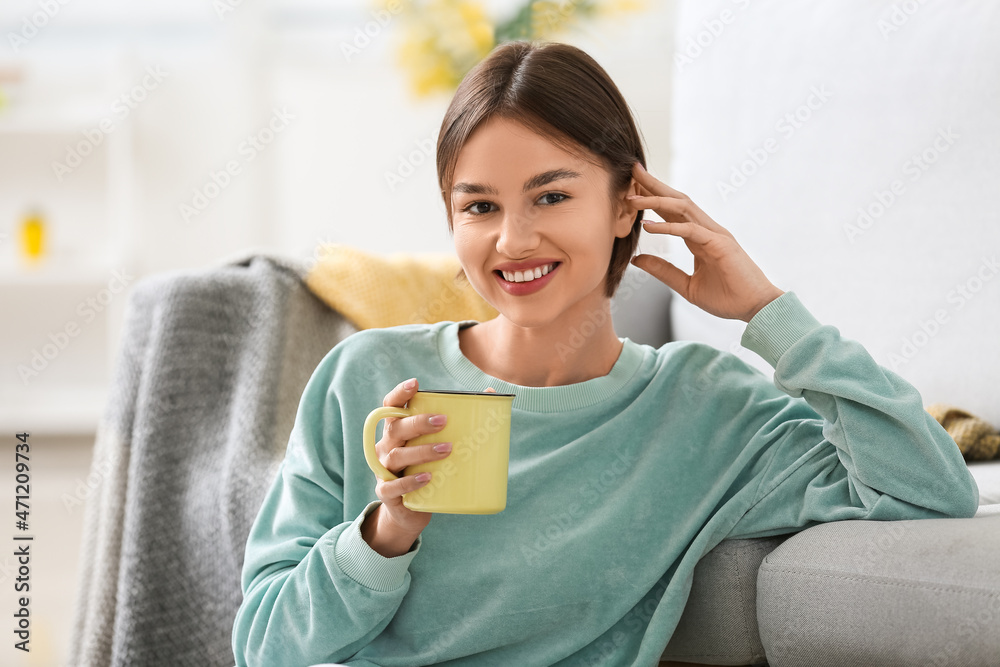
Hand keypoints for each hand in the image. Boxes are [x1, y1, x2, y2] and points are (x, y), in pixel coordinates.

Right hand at [363, 378, 451, 555]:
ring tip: (446, 449)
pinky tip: (427, 478)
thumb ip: (459, 423)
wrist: (410, 511)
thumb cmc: (427, 469)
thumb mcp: (437, 446)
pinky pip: (393, 486)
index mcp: (396, 431)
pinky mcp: (386, 493)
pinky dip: (409, 482)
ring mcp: (384, 470)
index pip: (390, 406)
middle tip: (444, 421)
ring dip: (422, 451)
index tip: (416, 384)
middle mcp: (386, 447)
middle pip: (396, 429)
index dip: (400, 393)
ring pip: (397, 456)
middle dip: (418, 423)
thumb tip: (492, 393)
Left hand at [625, 162, 784, 322]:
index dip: (653, 198)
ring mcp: (715, 235)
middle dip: (654, 185)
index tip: (631, 188)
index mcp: (699, 238)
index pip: (672, 212)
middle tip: (633, 170)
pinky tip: (648, 226)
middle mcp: (706, 231)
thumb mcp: (686, 285)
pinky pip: (690, 231)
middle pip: (677, 201)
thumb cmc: (727, 298)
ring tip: (633, 198)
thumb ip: (663, 270)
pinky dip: (668, 227)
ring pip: (682, 209)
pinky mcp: (720, 245)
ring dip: (657, 201)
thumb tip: (637, 259)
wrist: (755, 309)